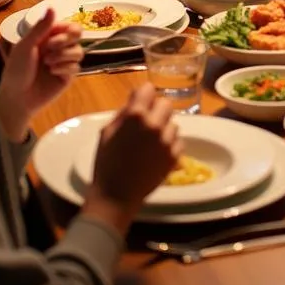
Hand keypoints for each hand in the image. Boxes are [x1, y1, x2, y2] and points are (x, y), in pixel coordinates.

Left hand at [0, 9, 82, 139]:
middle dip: (66, 40)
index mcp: (47, 37)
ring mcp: (64, 62)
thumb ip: (40, 28)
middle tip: (51, 47)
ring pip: (79, 51)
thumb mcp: (25, 47)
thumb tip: (52, 7)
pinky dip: (64, 68)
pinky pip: (76, 67)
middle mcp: (58, 47)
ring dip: (64, 55)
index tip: (53, 36)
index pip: (67, 25)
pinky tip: (52, 72)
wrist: (17, 99)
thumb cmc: (16, 71)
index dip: (65, 28)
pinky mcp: (68, 76)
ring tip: (48, 63)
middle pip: (78, 35)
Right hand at [90, 85, 180, 210]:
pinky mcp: (175, 156)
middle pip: (165, 103)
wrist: (116, 196)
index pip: (148, 88)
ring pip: (172, 123)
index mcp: (135, 116)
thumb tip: (136, 96)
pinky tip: (156, 154)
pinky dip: (169, 144)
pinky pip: (177, 140)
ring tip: (150, 143)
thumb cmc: (106, 163)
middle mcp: (155, 124)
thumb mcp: (107, 132)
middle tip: (146, 123)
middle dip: (156, 110)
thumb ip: (124, 111)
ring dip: (164, 128)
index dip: (143, 96)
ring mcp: (168, 141)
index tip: (140, 104)